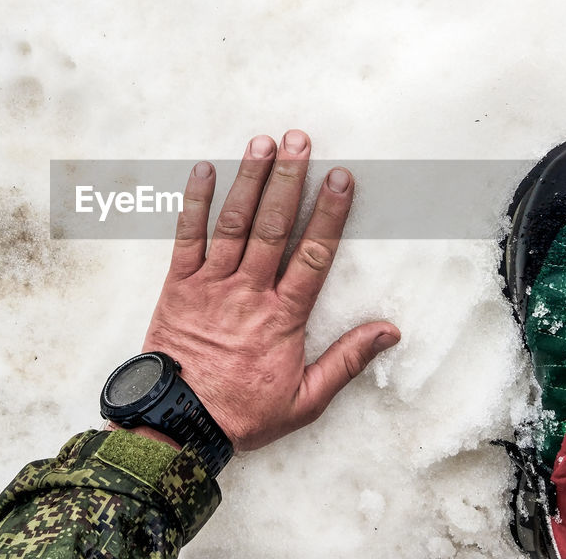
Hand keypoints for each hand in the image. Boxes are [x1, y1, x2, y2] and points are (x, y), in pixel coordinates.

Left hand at [140, 130, 400, 451]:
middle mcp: (248, 292)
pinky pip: (186, 237)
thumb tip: (388, 332)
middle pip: (273, 227)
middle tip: (300, 140)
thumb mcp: (305, 401)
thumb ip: (346, 362)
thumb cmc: (242, 413)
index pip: (313, 254)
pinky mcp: (178, 285)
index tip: (341, 178)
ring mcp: (211, 285)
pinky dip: (195, 202)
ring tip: (262, 143)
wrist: (177, 424)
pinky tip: (205, 170)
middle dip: (288, 180)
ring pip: (234, 224)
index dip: (328, 213)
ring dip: (249, 180)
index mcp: (283, 317)